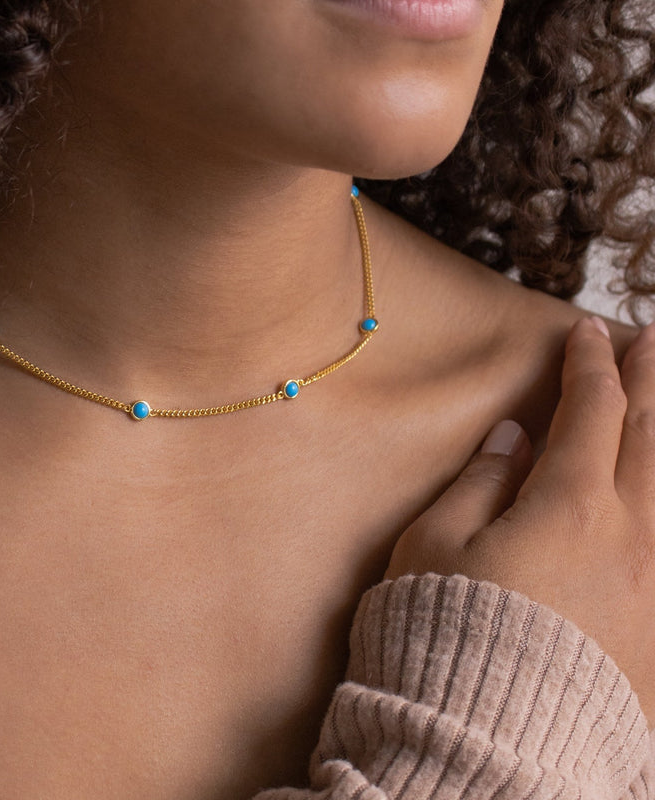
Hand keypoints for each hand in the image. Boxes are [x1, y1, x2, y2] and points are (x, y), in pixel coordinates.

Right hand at [387, 315, 654, 720]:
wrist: (489, 742)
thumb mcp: (438, 542)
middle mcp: (630, 536)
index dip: (588, 364)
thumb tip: (515, 437)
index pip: (589, 411)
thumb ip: (482, 480)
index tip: (586, 330)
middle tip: (651, 338)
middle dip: (648, 380)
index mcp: (570, 505)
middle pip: (649, 436)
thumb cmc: (448, 631)